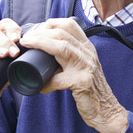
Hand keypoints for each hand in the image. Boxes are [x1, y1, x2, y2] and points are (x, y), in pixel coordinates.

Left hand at [18, 18, 128, 132]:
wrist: (106, 109)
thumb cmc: (90, 87)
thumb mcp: (84, 65)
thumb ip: (70, 55)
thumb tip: (45, 50)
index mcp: (86, 47)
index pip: (69, 24)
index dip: (50, 23)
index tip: (36, 30)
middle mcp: (87, 53)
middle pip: (61, 34)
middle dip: (40, 33)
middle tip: (26, 39)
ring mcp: (85, 67)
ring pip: (61, 48)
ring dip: (40, 44)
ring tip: (27, 46)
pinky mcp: (81, 83)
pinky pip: (58, 79)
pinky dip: (46, 82)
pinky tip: (40, 87)